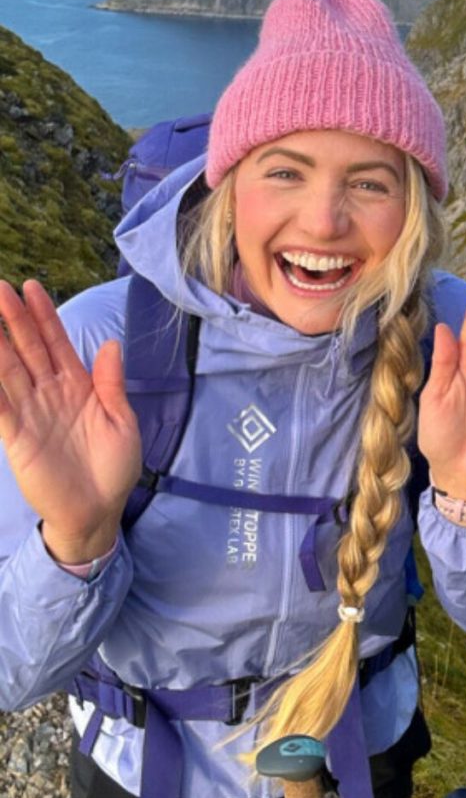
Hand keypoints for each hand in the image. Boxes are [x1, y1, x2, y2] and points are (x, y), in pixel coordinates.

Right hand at [0, 280, 140, 562]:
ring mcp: (30, 413)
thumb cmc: (114, 467)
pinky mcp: (16, 437)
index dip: (43, 316)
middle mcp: (50, 394)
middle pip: (28, 349)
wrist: (99, 511)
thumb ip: (111, 383)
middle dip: (13, 318)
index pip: (56, 343)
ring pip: (8, 370)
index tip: (32, 287)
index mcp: (78, 387)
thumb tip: (111, 343)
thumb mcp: (122, 421)